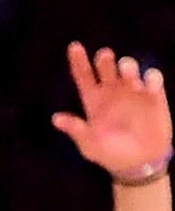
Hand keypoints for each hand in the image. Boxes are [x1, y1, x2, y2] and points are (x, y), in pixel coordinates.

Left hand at [51, 42, 172, 178]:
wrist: (140, 163)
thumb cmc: (111, 154)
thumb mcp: (91, 145)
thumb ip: (77, 130)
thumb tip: (56, 118)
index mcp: (93, 100)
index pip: (83, 75)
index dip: (78, 60)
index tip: (74, 46)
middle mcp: (112, 91)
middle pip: (106, 67)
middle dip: (104, 59)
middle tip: (104, 56)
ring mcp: (133, 91)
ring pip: (129, 68)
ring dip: (128, 66)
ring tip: (128, 75)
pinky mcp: (153, 96)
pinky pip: (153, 79)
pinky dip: (152, 77)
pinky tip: (149, 85)